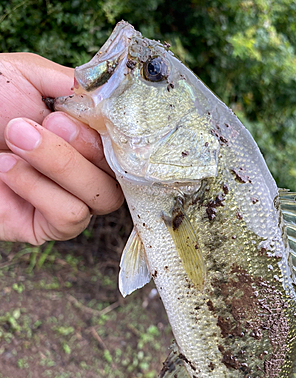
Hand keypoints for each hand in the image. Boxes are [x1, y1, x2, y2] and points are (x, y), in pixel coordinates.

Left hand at [0, 53, 123, 244]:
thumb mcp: (24, 76)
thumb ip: (71, 83)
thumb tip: (108, 97)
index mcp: (86, 139)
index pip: (128, 147)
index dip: (120, 135)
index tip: (93, 115)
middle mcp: (85, 172)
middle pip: (120, 177)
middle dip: (86, 148)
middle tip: (49, 122)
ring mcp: (69, 200)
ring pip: (101, 199)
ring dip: (61, 166)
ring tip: (17, 136)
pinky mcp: (47, 227)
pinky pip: (70, 216)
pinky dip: (40, 189)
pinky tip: (8, 168)